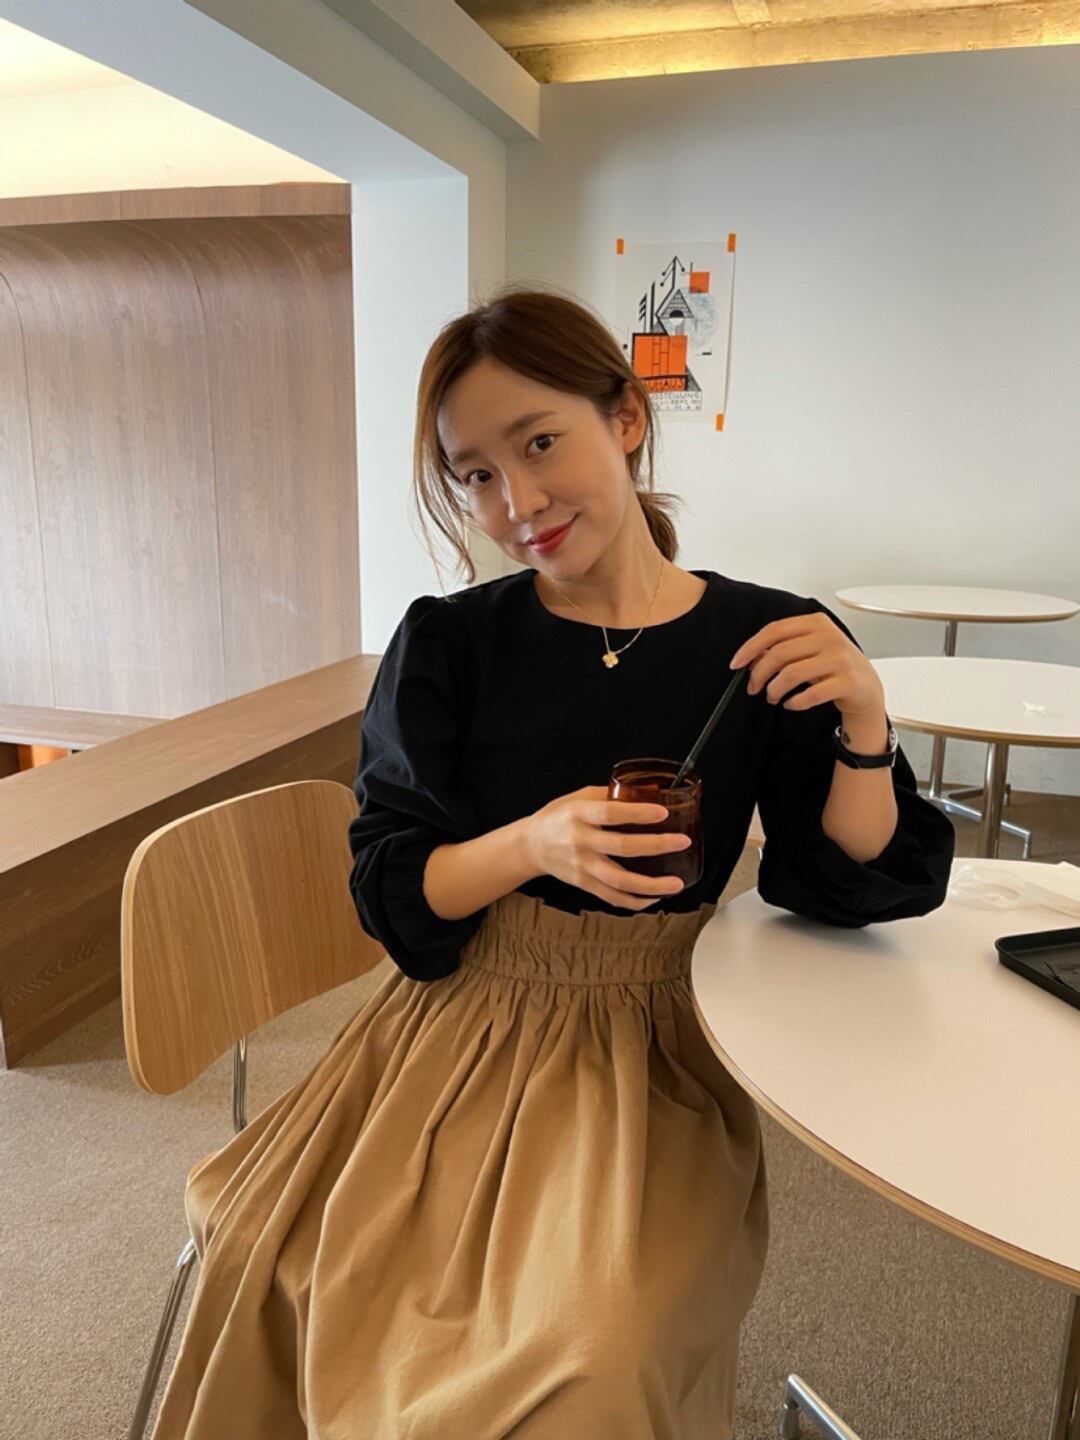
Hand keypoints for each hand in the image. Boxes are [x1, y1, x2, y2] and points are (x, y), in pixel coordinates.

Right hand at [526, 785, 690, 910]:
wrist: (531, 846)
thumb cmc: (559, 817)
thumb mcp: (578, 797)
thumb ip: (610, 796)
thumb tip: (650, 793)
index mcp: (579, 814)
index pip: (611, 813)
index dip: (638, 813)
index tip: (663, 812)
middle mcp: (580, 841)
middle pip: (622, 847)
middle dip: (656, 845)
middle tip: (682, 842)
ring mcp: (582, 866)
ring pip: (619, 881)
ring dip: (651, 885)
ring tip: (676, 883)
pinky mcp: (584, 884)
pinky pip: (612, 897)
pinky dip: (635, 901)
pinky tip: (655, 897)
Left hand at [729, 611, 884, 722]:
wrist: (867, 687)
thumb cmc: (834, 667)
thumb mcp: (809, 651)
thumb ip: (782, 649)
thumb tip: (751, 658)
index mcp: (817, 623)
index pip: (775, 630)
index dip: (751, 647)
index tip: (736, 664)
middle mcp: (830, 637)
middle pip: (780, 653)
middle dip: (759, 674)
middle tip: (753, 686)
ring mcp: (840, 659)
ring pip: (791, 674)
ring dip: (774, 690)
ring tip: (772, 696)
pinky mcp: (847, 682)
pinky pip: (810, 694)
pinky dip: (794, 702)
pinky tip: (791, 703)